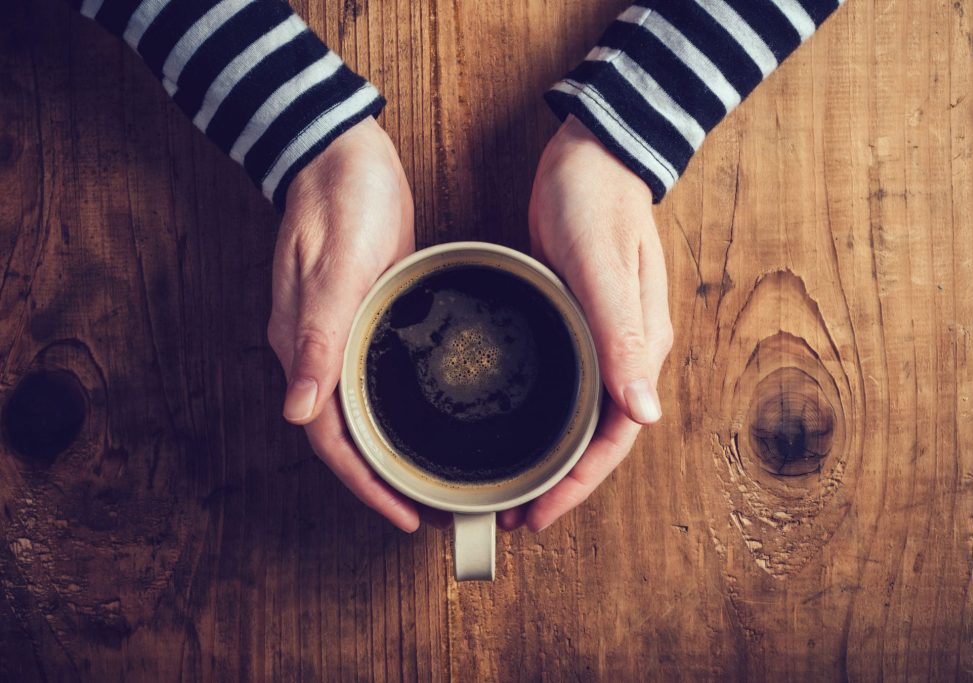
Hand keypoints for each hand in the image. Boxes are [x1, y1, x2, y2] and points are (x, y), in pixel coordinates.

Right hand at [267, 117, 430, 531]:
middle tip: (427, 506)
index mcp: (304, 346)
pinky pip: (375, 378)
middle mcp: (318, 350)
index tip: (403, 513)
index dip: (364, 483)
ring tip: (429, 476)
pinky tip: (425, 417)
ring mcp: (341, 334)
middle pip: (344, 434)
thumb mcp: (335, 268)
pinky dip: (396, 408)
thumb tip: (298, 411)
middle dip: (380, 478)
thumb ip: (318, 339)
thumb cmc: (340, 201)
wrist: (345, 154)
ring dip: (390, 449)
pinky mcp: (365, 315)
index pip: (328, 438)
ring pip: (360, 411)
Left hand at [499, 116, 673, 532]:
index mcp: (640, 346)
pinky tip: (520, 428)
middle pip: (601, 437)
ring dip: (555, 457)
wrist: (593, 152)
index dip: (579, 482)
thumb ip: (621, 337)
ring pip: (585, 417)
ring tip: (515, 487)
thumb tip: (646, 414)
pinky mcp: (582, 321)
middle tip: (517, 516)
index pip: (616, 435)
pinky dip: (548, 418)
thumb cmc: (595, 201)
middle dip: (564, 483)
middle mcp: (629, 351)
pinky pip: (570, 387)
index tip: (540, 515)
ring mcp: (606, 338)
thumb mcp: (600, 267)